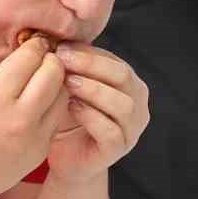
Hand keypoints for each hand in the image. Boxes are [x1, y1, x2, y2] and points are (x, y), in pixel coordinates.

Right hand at [0, 36, 67, 198]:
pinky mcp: (39, 153)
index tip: (34, 42)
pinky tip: (37, 107)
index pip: (30, 57)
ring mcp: (33, 138)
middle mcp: (19, 117)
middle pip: (54, 73)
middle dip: (51, 60)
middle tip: (44, 58)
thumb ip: (1, 76)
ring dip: (56, 84)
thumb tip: (27, 61)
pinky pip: (55, 121)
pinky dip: (50, 109)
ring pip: (63, 97)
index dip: (34, 45)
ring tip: (43, 81)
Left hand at [48, 43, 150, 184]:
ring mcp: (132, 129)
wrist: (68, 159)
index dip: (90, 53)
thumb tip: (59, 39)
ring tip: (67, 83)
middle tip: (62, 60)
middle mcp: (138, 105)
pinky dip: (91, 116)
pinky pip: (112, 131)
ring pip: (122, 104)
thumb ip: (74, 66)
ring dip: (93, 90)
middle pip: (123, 78)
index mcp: (130, 86)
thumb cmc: (70, 119)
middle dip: (91, 65)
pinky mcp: (119, 149)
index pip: (116, 62)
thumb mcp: (72, 87)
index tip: (61, 46)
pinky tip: (72, 107)